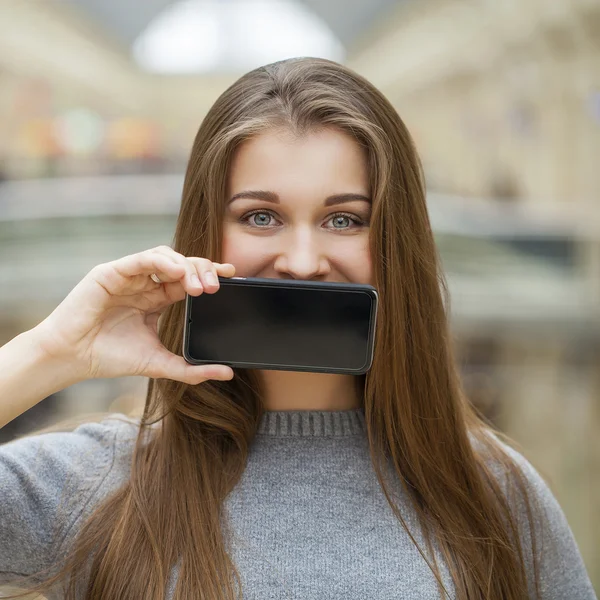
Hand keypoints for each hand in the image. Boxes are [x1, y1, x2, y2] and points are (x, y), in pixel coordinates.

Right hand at [32, 246, 235, 384]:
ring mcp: (130, 275)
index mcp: (158, 298)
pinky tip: (177, 271)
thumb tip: (228, 374)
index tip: (234, 276)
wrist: (73, 359)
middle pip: (182, 265)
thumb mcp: (160, 363)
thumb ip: (192, 369)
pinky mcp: (112, 272)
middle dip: (203, 270)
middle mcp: (146, 283)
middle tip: (217, 286)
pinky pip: (142, 259)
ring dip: (186, 266)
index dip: (211, 275)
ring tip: (199, 286)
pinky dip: (162, 261)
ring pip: (166, 257)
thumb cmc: (111, 357)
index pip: (190, 280)